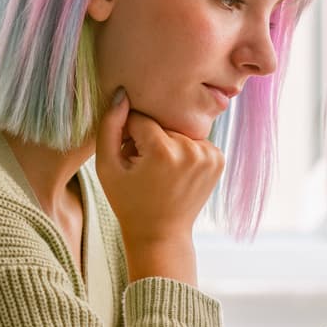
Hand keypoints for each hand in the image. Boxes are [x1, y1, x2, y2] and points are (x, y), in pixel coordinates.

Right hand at [94, 87, 222, 282]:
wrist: (161, 233)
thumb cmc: (128, 201)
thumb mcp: (106, 166)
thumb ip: (109, 126)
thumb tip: (122, 93)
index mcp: (164, 151)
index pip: (140, 119)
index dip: (129, 135)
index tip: (128, 155)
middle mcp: (192, 150)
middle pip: (162, 123)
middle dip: (149, 138)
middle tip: (143, 164)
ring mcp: (210, 155)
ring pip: (178, 130)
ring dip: (167, 142)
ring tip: (158, 169)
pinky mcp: (219, 159)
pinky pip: (194, 140)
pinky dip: (184, 149)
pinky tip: (175, 170)